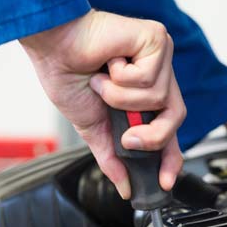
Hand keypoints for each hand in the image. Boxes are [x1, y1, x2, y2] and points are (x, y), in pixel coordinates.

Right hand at [20, 10, 185, 199]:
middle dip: (151, 135)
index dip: (170, 158)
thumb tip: (124, 187)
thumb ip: (111, 157)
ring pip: (158, 99)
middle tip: (127, 137)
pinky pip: (150, 78)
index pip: (168, 129)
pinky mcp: (156, 39)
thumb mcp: (92, 128)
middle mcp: (156, 75)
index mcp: (143, 97)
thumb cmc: (67, 74)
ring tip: (101, 81)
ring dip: (121, 98)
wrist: (51, 47)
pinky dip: (121, 78)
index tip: (165, 181)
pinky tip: (108, 63)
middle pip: (175, 118)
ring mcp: (158, 57)